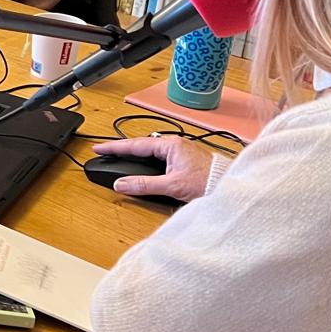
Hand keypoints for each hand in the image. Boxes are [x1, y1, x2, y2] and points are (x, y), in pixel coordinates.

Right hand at [91, 136, 215, 202]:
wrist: (231, 187)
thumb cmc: (208, 182)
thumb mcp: (172, 185)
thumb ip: (144, 185)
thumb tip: (121, 184)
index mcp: (170, 145)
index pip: (135, 144)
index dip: (114, 147)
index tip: (99, 148)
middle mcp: (175, 144)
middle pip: (141, 145)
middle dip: (122, 149)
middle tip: (105, 151)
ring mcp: (181, 151)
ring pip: (151, 150)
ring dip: (135, 154)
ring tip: (119, 156)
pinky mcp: (185, 160)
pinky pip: (159, 156)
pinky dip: (147, 159)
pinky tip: (143, 164)